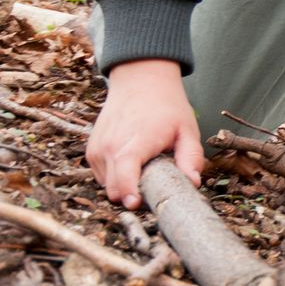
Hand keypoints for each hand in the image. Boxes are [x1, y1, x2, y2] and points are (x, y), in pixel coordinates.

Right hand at [87, 59, 204, 208]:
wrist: (139, 82)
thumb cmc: (166, 106)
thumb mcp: (188, 130)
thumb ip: (191, 157)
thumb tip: (193, 183)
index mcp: (137, 141)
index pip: (125, 172)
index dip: (128, 191)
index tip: (136, 203)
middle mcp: (111, 146)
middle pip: (114, 188)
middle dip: (133, 195)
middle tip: (155, 188)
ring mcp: (97, 149)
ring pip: (107, 185)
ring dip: (124, 186)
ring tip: (145, 169)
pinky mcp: (91, 150)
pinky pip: (102, 176)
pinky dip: (116, 177)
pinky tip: (133, 163)